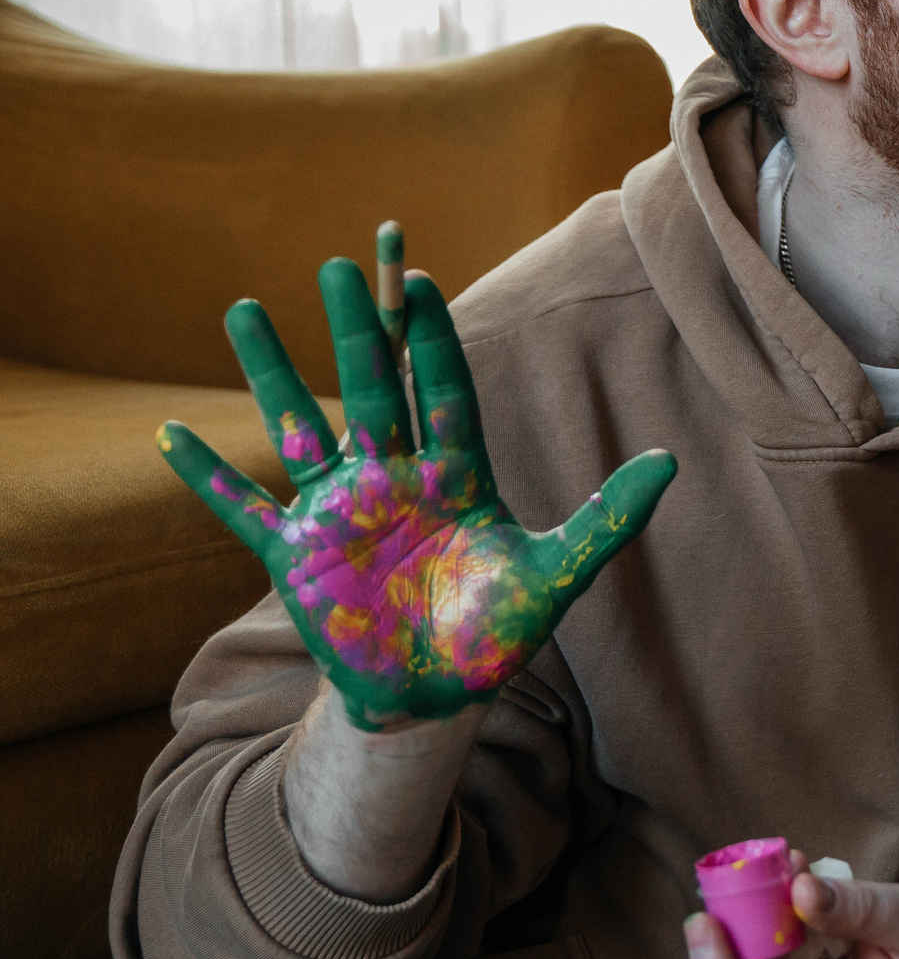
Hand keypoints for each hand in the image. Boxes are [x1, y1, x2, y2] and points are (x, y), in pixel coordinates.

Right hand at [157, 257, 676, 728]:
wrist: (440, 695)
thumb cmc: (496, 632)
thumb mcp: (558, 575)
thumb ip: (606, 518)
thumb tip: (669, 462)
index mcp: (454, 475)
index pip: (443, 389)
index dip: (431, 338)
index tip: (419, 278)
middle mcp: (391, 479)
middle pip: (370, 388)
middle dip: (358, 329)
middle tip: (342, 264)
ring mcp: (338, 513)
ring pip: (296, 426)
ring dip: (270, 372)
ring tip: (247, 307)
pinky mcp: (295, 559)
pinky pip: (241, 510)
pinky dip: (205, 476)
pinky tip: (168, 432)